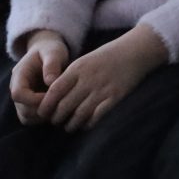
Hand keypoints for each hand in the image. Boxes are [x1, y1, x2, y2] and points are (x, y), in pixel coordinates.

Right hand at [9, 30, 68, 124]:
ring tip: (63, 106)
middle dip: (44, 110)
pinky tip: (61, 109)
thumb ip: (52, 64)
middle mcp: (17, 89)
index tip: (54, 96)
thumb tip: (51, 82)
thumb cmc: (51, 50)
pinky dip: (46, 118)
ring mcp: (23, 99)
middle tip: (63, 104)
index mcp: (19, 76)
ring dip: (45, 117)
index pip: (18, 94)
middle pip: (23, 110)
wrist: (48, 52)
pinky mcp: (31, 105)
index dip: (35, 99)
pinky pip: (34, 119)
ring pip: (28, 117)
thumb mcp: (53, 52)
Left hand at [36, 25, 167, 132]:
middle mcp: (88, 80)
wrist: (135, 51)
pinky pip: (99, 115)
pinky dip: (90, 123)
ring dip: (72, 123)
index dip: (46, 105)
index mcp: (77, 69)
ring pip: (80, 113)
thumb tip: (54, 96)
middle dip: (57, 117)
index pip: (54, 91)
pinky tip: (86, 125)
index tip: (43, 113)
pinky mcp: (116, 96)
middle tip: (55, 122)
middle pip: (65, 104)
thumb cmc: (108, 57)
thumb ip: (70, 77)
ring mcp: (103, 89)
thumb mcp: (84, 61)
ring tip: (69, 127)